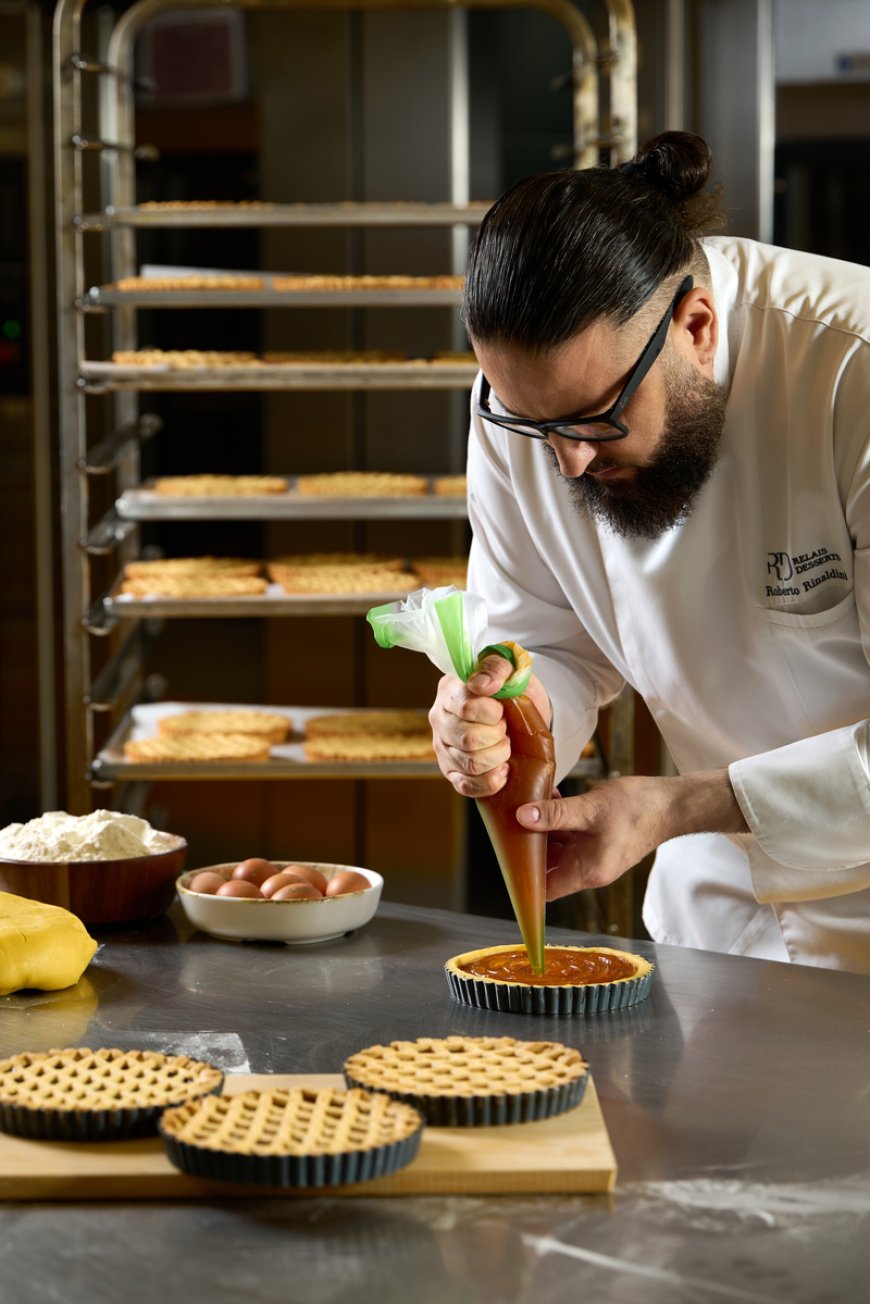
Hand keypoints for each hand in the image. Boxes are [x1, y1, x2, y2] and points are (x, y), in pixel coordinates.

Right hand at [429, 654, 550, 797]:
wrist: (518, 711)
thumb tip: (482, 685)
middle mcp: (439, 719)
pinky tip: (502, 770)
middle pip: (468, 739)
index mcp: (449, 690)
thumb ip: (496, 667)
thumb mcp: (510, 667)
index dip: (492, 713)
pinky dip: (490, 781)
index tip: (502, 709)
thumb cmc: (510, 687)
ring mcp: (443, 748)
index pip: (466, 708)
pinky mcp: (451, 772)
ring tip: (504, 745)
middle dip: (497, 736)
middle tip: (505, 728)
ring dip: (498, 757)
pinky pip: (466, 786)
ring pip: (470, 764)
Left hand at [515, 770, 747, 900]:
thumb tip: (522, 817)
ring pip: (557, 848)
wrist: (672, 804)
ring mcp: (593, 855)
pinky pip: (570, 835)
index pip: (544, 890)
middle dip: (529, 846)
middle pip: (547, 867)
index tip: (505, 859)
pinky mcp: (598, 841)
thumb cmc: (637, 810)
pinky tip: (549, 796)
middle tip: (509, 820)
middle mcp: (588, 869)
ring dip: (542, 828)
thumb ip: (555, 814)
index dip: (523, 881)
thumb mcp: (590, 809)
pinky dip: (557, 820)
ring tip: (528, 802)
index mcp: (586, 872)